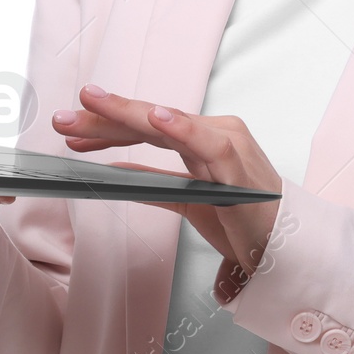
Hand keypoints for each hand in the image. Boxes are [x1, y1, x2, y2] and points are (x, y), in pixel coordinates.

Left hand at [50, 85, 282, 302]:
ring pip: (170, 124)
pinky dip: (184, 129)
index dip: (106, 129)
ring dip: (130, 115)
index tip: (71, 133)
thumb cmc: (247, 222)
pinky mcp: (240, 166)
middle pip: (150, 122)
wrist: (288, 248)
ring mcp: (228, 144)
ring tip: (96, 105)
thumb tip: (115, 173)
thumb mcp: (189, 200)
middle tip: (65, 116)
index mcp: (201, 141)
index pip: (146, 128)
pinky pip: (209, 144)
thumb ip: (154, 183)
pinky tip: (157, 118)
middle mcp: (214, 134)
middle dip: (105, 118)